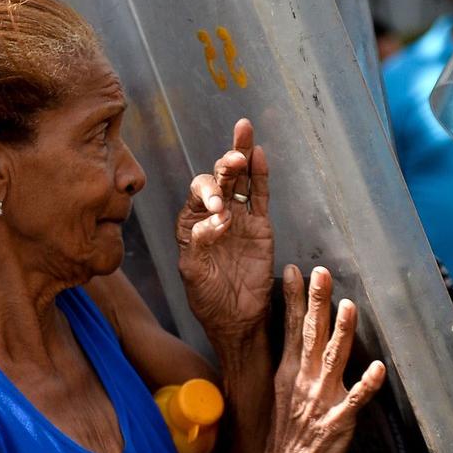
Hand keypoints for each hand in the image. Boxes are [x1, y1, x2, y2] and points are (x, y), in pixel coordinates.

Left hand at [177, 118, 274, 341]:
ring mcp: (239, 218)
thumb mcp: (194, 275)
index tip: (219, 210)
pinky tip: (259, 154)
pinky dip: (260, 176)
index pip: (198, 195)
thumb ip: (198, 245)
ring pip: (241, 180)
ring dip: (242, 156)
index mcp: (191, 223)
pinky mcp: (260, 227)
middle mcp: (214, 215)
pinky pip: (260, 196)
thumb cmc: (208, 300)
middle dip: (225, 165)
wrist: (237, 320)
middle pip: (219, 178)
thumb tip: (217, 219)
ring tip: (244, 132)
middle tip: (234, 157)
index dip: (208, 194)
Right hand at [261, 265, 386, 452]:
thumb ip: (293, 363)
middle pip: (311, 334)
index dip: (294, 298)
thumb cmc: (286, 435)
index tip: (294, 271)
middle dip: (317, 302)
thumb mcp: (281, 392)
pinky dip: (366, 384)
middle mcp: (304, 380)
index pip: (291, 328)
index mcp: (290, 372)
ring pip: (333, 359)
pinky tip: (378, 368)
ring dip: (341, 332)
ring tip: (348, 306)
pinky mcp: (338, 421)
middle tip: (321, 273)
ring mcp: (321, 400)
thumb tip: (298, 336)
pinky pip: (355, 400)